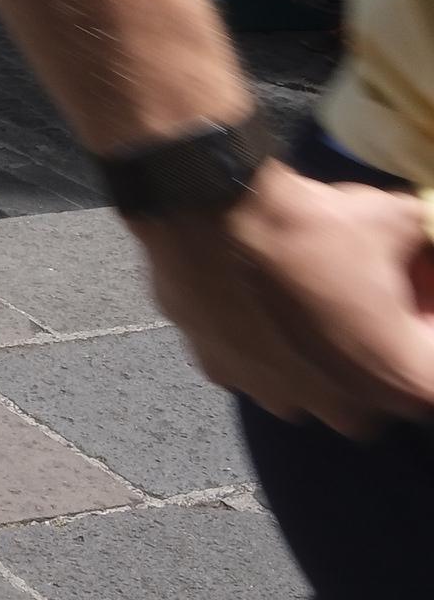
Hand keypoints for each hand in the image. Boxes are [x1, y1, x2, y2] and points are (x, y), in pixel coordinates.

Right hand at [132, 163, 433, 435]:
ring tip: (305, 296)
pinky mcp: (225, 374)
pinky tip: (256, 297)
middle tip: (368, 298)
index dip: (428, 324)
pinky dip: (263, 340)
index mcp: (400, 380)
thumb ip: (424, 241)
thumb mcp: (399, 218)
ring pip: (316, 384)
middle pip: (381, 388)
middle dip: (380, 348)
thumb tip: (423, 236)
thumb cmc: (313, 225)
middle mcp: (346, 410)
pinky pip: (259, 366)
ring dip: (320, 352)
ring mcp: (280, 397)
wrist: (208, 208)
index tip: (417, 294)